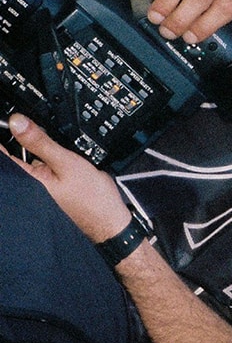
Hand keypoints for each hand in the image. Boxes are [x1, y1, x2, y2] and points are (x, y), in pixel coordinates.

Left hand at [5, 114, 130, 241]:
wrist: (110, 219)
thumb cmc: (91, 199)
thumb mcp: (66, 162)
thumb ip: (40, 142)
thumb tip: (17, 123)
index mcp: (28, 179)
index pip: (3, 155)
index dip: (4, 138)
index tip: (10, 125)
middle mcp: (30, 186)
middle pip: (17, 155)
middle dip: (25, 141)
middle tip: (40, 133)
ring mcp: (41, 188)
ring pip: (32, 160)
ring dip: (41, 151)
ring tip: (60, 153)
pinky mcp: (52, 188)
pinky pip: (44, 168)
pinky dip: (51, 160)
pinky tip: (65, 162)